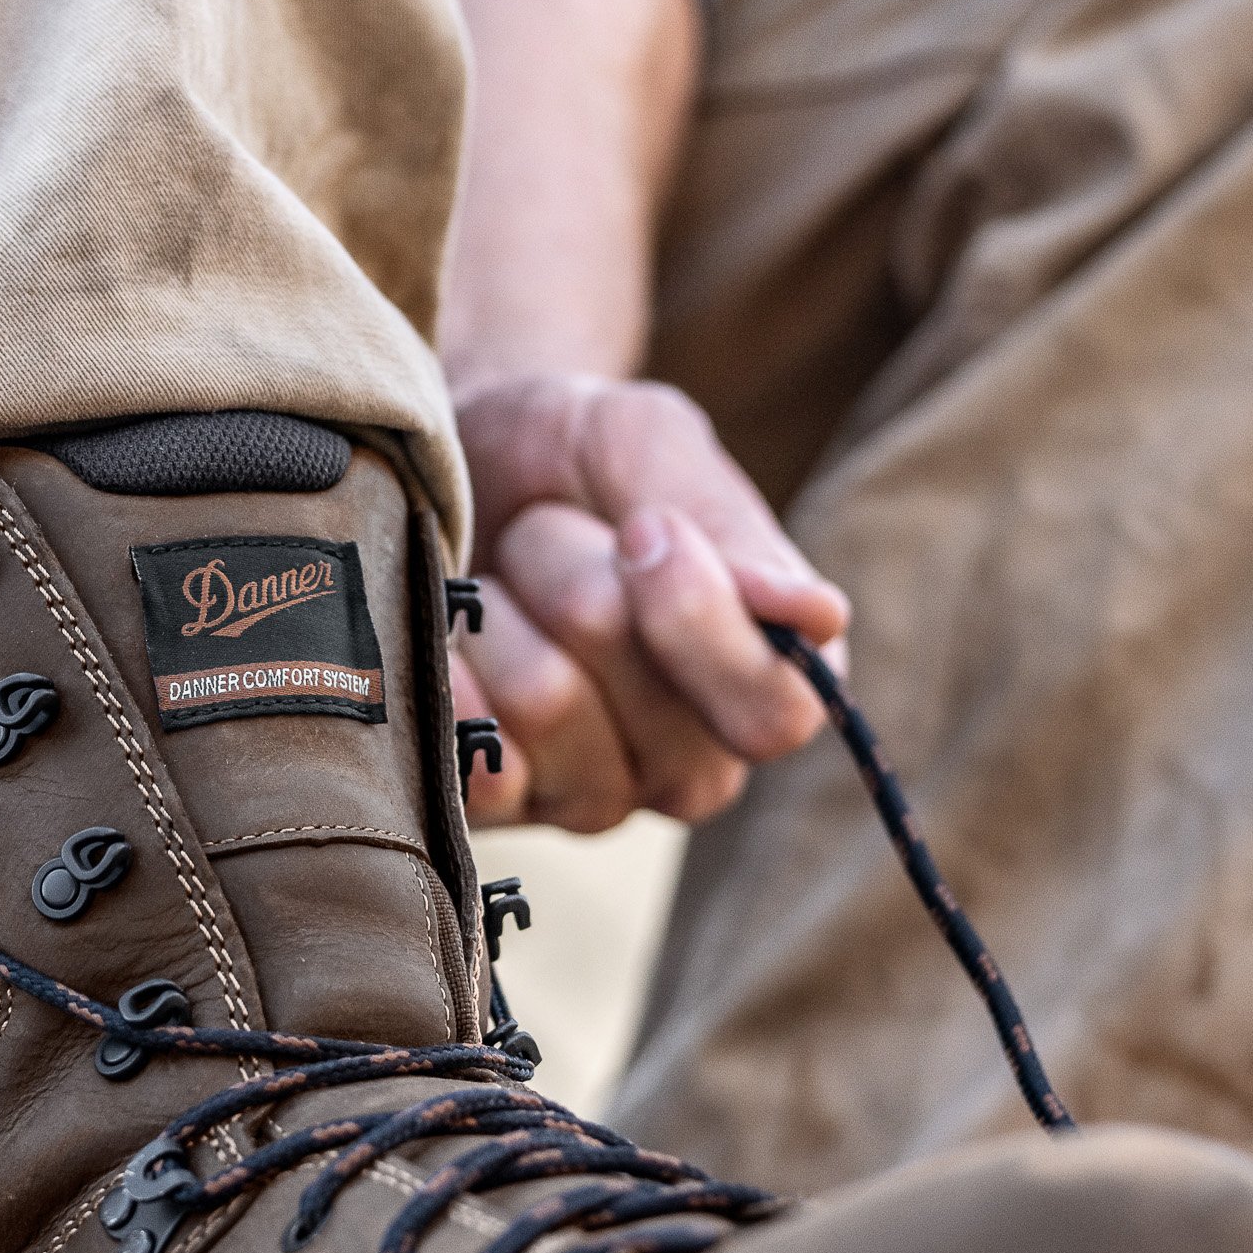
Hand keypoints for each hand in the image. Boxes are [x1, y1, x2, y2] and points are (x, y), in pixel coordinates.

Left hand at [452, 372, 848, 832]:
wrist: (438, 464)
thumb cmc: (563, 456)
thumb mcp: (646, 444)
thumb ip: (728, 523)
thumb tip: (814, 617)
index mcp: (768, 677)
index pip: (777, 716)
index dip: (703, 626)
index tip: (645, 528)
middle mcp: (691, 759)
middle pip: (652, 707)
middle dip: (582, 581)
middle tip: (551, 532)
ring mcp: (593, 795)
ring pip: (550, 709)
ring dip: (502, 609)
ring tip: (496, 579)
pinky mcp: (496, 807)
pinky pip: (475, 765)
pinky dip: (449, 678)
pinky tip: (446, 640)